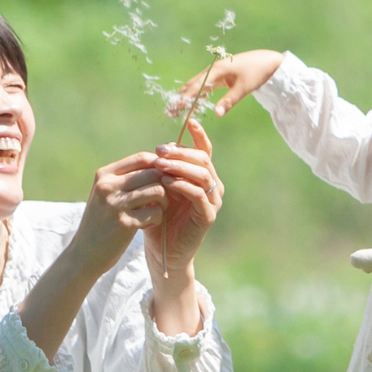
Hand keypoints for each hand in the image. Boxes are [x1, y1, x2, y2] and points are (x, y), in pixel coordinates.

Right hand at [67, 150, 171, 277]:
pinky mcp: (125, 224)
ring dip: (164, 202)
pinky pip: (155, 212)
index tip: (165, 179)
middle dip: (165, 185)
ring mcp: (116, 205)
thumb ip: (128, 179)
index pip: (141, 158)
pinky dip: (157, 218)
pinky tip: (147, 225)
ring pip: (158, 190)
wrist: (84, 254)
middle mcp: (108, 186)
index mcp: (104, 175)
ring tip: (156, 211)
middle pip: (153, 173)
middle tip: (163, 199)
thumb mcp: (107, 195)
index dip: (160, 166)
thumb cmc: (101, 222)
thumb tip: (160, 161)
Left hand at [145, 120, 221, 276]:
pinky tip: (167, 183)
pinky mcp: (208, 216)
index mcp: (201, 176)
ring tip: (161, 165)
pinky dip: (183, 186)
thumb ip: (164, 170)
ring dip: (181, 167)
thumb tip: (162, 148)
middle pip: (202, 159)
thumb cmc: (158, 218)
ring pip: (202, 174)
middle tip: (159, 151)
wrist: (162, 250)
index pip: (204, 150)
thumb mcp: (159, 188)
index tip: (190, 121)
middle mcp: (212, 186)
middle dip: (181, 152)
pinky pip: (199, 194)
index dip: (199, 135)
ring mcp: (213, 201)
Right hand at [175, 49, 282, 117]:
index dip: (185, 98)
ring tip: (175, 110)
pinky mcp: (219, 76)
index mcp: (217, 70)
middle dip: (180, 98)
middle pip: (192, 85)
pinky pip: (203, 85)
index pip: (196, 86)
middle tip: (169, 112)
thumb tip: (217, 114)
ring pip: (196, 85)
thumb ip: (230, 101)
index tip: (175, 109)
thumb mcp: (244, 88)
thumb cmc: (257, 73)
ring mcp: (215, 72)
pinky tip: (192, 105)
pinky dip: (196, 95)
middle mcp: (213, 70)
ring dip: (186, 97)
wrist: (268, 62)